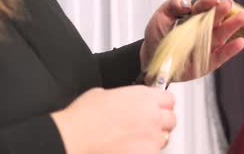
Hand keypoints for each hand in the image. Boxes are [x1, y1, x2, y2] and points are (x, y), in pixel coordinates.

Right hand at [51, 86, 175, 153]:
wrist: (72, 139)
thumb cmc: (82, 119)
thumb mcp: (102, 94)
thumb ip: (121, 97)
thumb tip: (121, 100)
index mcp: (143, 97)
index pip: (169, 99)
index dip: (161, 104)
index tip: (156, 108)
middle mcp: (152, 116)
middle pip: (171, 119)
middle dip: (161, 122)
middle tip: (147, 126)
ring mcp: (151, 139)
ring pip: (164, 139)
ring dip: (153, 139)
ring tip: (135, 140)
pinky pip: (153, 153)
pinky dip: (144, 151)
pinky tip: (129, 149)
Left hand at [141, 0, 243, 80]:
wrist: (152, 58)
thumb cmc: (158, 34)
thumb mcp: (161, 15)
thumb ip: (173, 5)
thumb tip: (186, 2)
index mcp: (193, 15)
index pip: (202, 6)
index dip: (208, 2)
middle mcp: (203, 29)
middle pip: (215, 19)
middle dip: (223, 11)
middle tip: (229, 4)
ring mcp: (207, 45)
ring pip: (221, 35)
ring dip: (232, 26)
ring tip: (243, 17)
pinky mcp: (208, 62)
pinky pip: (220, 56)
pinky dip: (231, 49)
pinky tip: (241, 41)